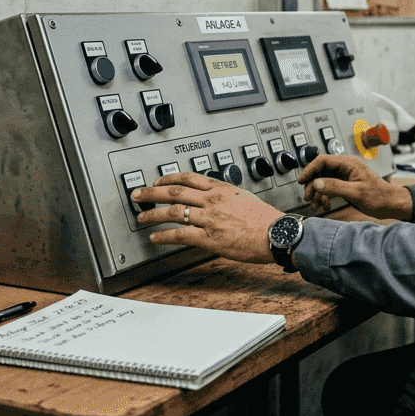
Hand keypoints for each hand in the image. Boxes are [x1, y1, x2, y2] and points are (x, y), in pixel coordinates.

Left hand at [133, 173, 281, 262]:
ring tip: (142, 217)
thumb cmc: (265, 219)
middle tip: (138, 194)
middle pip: (175, 192)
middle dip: (152, 193)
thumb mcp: (243, 197)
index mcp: (221, 188)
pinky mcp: (210, 238)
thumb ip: (224, 196)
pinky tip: (155, 238)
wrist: (277, 234)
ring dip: (153, 214)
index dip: (168, 178)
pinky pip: (180, 235)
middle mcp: (212, 200)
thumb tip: (212, 197)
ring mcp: (210, 218)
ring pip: (173, 212)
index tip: (157, 181)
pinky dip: (164, 236)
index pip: (188, 177)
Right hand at [299, 155, 411, 218]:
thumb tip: (317, 183)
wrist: (390, 204)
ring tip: (316, 205)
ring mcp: (345, 176)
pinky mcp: (345, 185)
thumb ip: (335, 187)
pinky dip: (324, 197)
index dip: (310, 169)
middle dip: (312, 185)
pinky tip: (325, 205)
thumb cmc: (380, 196)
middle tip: (308, 197)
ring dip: (317, 193)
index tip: (302, 180)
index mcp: (349, 164)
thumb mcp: (356, 192)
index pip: (323, 160)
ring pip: (323, 181)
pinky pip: (329, 188)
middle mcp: (346, 168)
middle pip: (321, 171)